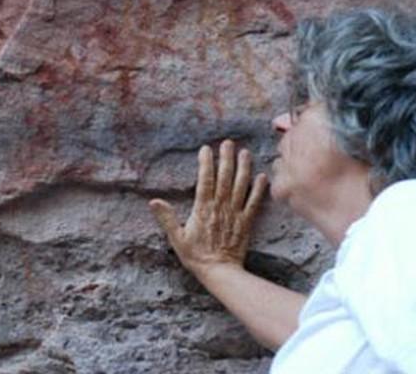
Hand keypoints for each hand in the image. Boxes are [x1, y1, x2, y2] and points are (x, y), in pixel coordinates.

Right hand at [149, 139, 266, 274]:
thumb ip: (166, 218)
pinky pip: (254, 203)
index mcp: (202, 209)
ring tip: (245, 152)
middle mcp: (220, 208)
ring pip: (241, 186)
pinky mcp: (246, 222)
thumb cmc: (196, 256)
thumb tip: (153, 201)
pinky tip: (262, 177)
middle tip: (228, 143)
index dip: (206, 163)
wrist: (219, 272)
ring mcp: (235, 214)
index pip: (205, 180)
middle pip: (225, 178)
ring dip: (243, 168)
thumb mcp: (177, 238)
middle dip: (226, 159)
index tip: (206, 149)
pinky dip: (259, 190)